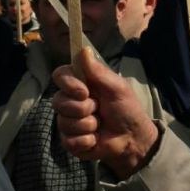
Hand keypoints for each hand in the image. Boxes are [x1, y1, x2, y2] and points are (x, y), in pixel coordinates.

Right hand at [55, 47, 161, 177]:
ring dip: (88, 126)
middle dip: (82, 108)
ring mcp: (68, 121)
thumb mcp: (117, 87)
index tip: (84, 92)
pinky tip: (96, 140)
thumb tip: (83, 48)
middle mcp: (70, 101)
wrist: (132, 137)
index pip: (60, 75)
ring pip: (64, 123)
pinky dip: (86, 141)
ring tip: (100, 125)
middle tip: (99, 109)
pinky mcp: (70, 141)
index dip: (68, 84)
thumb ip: (98, 71)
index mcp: (81, 83)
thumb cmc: (126, 108)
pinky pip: (69, 141)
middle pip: (58, 101)